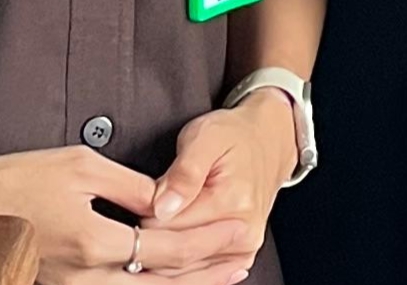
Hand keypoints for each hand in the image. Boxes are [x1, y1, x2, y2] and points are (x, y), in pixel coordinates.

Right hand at [0, 144, 250, 284]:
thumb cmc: (13, 181)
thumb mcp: (80, 168)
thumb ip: (130, 188)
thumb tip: (166, 201)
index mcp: (95, 243)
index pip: (169, 247)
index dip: (211, 239)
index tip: (242, 229)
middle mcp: (86, 276)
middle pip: (163, 281)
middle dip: (210, 270)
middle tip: (246, 259)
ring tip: (223, 275)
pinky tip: (168, 281)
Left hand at [138, 95, 301, 282]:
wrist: (269, 141)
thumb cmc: (234, 136)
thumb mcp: (205, 136)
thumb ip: (184, 172)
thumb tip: (163, 206)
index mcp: (232, 201)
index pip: (164, 227)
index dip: (141, 214)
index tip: (137, 200)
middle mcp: (242, 231)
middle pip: (171, 254)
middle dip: (149, 236)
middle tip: (143, 213)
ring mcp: (243, 248)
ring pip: (181, 271)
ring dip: (161, 254)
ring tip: (155, 228)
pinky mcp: (240, 257)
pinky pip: (198, 275)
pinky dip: (177, 267)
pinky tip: (168, 249)